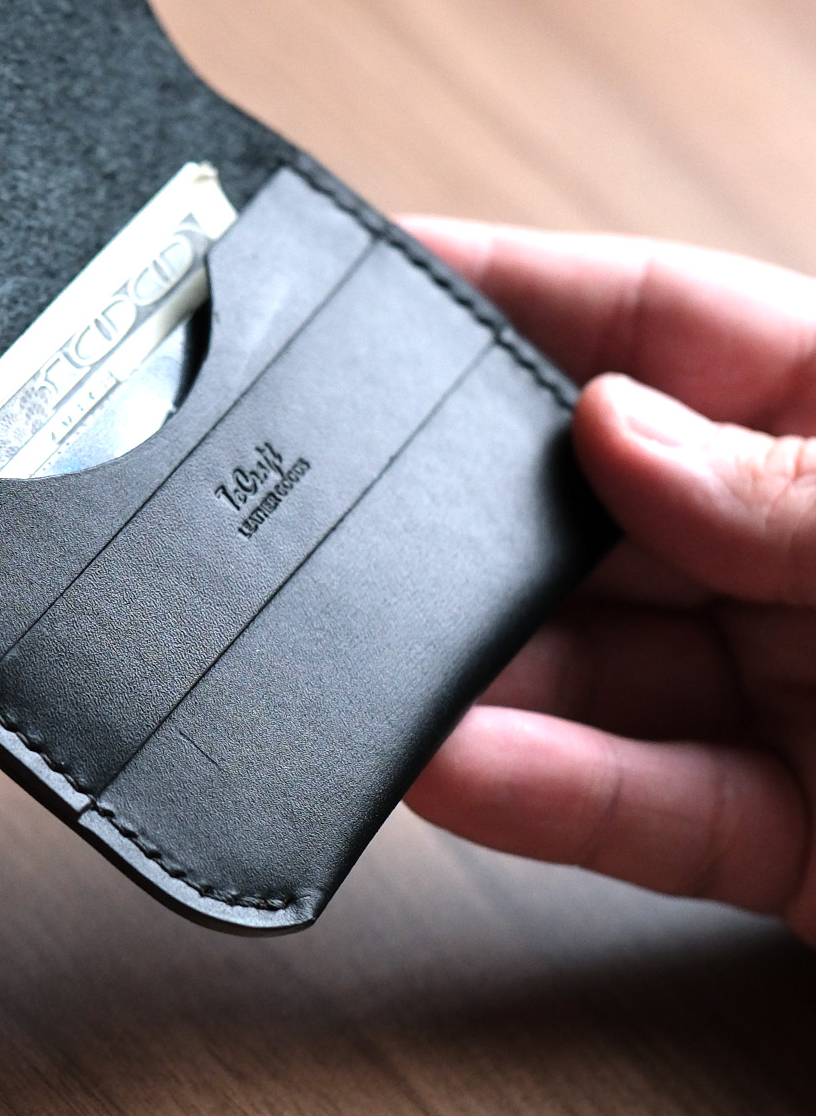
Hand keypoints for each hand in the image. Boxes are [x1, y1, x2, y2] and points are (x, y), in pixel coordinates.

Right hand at [403, 220, 815, 939]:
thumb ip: (802, 480)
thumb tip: (619, 427)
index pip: (657, 330)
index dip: (512, 290)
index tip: (384, 277)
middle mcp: (802, 552)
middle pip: (587, 508)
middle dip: (463, 515)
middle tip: (345, 516)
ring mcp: (786, 692)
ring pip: (587, 667)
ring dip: (479, 675)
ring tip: (374, 671)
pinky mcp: (781, 838)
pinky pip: (633, 804)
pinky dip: (538, 794)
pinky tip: (451, 766)